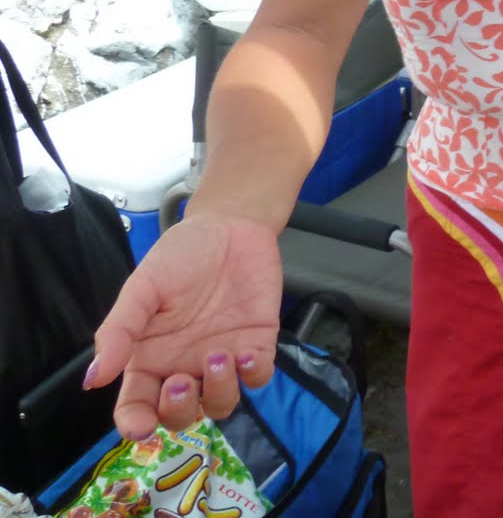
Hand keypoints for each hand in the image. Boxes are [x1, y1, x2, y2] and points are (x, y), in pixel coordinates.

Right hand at [86, 212, 282, 438]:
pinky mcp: (257, 344)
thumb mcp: (142, 288)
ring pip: (221, 403)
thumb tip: (93, 378)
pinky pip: (258, 378)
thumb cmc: (180, 256)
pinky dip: (254, 375)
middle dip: (179, 411)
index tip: (140, 428)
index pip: (137, 406)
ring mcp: (222, 358)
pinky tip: (248, 355)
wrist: (230, 225)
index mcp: (149, 358)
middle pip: (181, 415)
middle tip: (180, 383)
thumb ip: (119, 331)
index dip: (136, 424)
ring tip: (219, 356)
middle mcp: (185, 366)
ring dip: (219, 392)